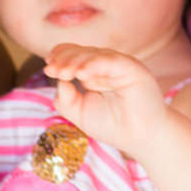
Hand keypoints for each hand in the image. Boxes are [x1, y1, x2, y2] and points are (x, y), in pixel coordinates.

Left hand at [44, 44, 165, 158]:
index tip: (49, 68)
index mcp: (93, 72)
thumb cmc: (113, 126)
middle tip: (52, 70)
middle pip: (82, 52)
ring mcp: (120, 65)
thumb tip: (58, 81)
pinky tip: (82, 73)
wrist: (141, 138)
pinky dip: (94, 65)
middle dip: (64, 59)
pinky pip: (111, 61)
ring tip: (63, 72)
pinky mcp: (132, 69)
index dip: (60, 58)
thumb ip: (66, 99)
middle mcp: (106, 65)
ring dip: (76, 61)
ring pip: (94, 54)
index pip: (74, 56)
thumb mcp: (80, 114)